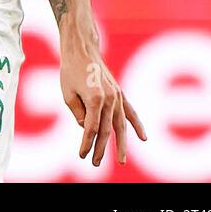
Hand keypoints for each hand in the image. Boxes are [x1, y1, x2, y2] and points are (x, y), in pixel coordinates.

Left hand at [59, 40, 146, 167]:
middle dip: (100, 148)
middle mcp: (110, 98)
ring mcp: (117, 95)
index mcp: (95, 98)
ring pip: (120, 125)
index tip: (81, 154)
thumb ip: (79, 113)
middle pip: (106, 130)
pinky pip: (131, 112)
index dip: (86, 143)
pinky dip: (137, 125)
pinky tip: (143, 138)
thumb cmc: (70, 70)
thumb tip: (88, 129)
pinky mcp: (120, 93)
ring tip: (121, 160)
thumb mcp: (67, 93)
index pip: (91, 128)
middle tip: (94, 163)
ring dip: (120, 143)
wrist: (82, 49)